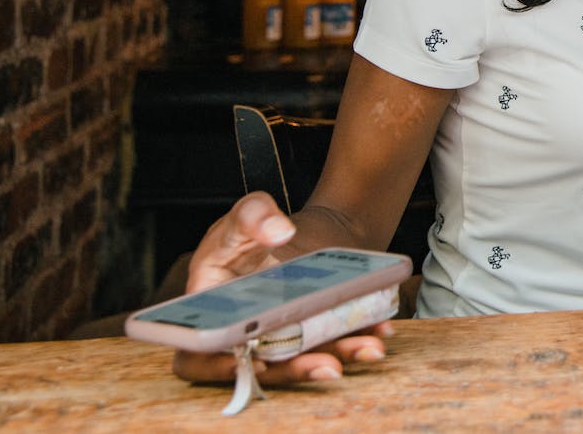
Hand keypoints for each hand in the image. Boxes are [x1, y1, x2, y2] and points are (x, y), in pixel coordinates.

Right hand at [170, 192, 391, 384]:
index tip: (255, 360)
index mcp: (210, 313)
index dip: (222, 366)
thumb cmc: (259, 228)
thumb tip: (279, 230)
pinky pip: (335, 345)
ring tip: (369, 346)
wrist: (308, 229)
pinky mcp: (315, 335)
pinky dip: (359, 338)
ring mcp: (283, 339)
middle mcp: (244, 335)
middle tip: (328, 365)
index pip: (201, 354)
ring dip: (338, 356)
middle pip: (261, 365)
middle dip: (295, 369)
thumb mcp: (247, 212)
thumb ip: (252, 215)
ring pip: (305, 359)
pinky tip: (381, 328)